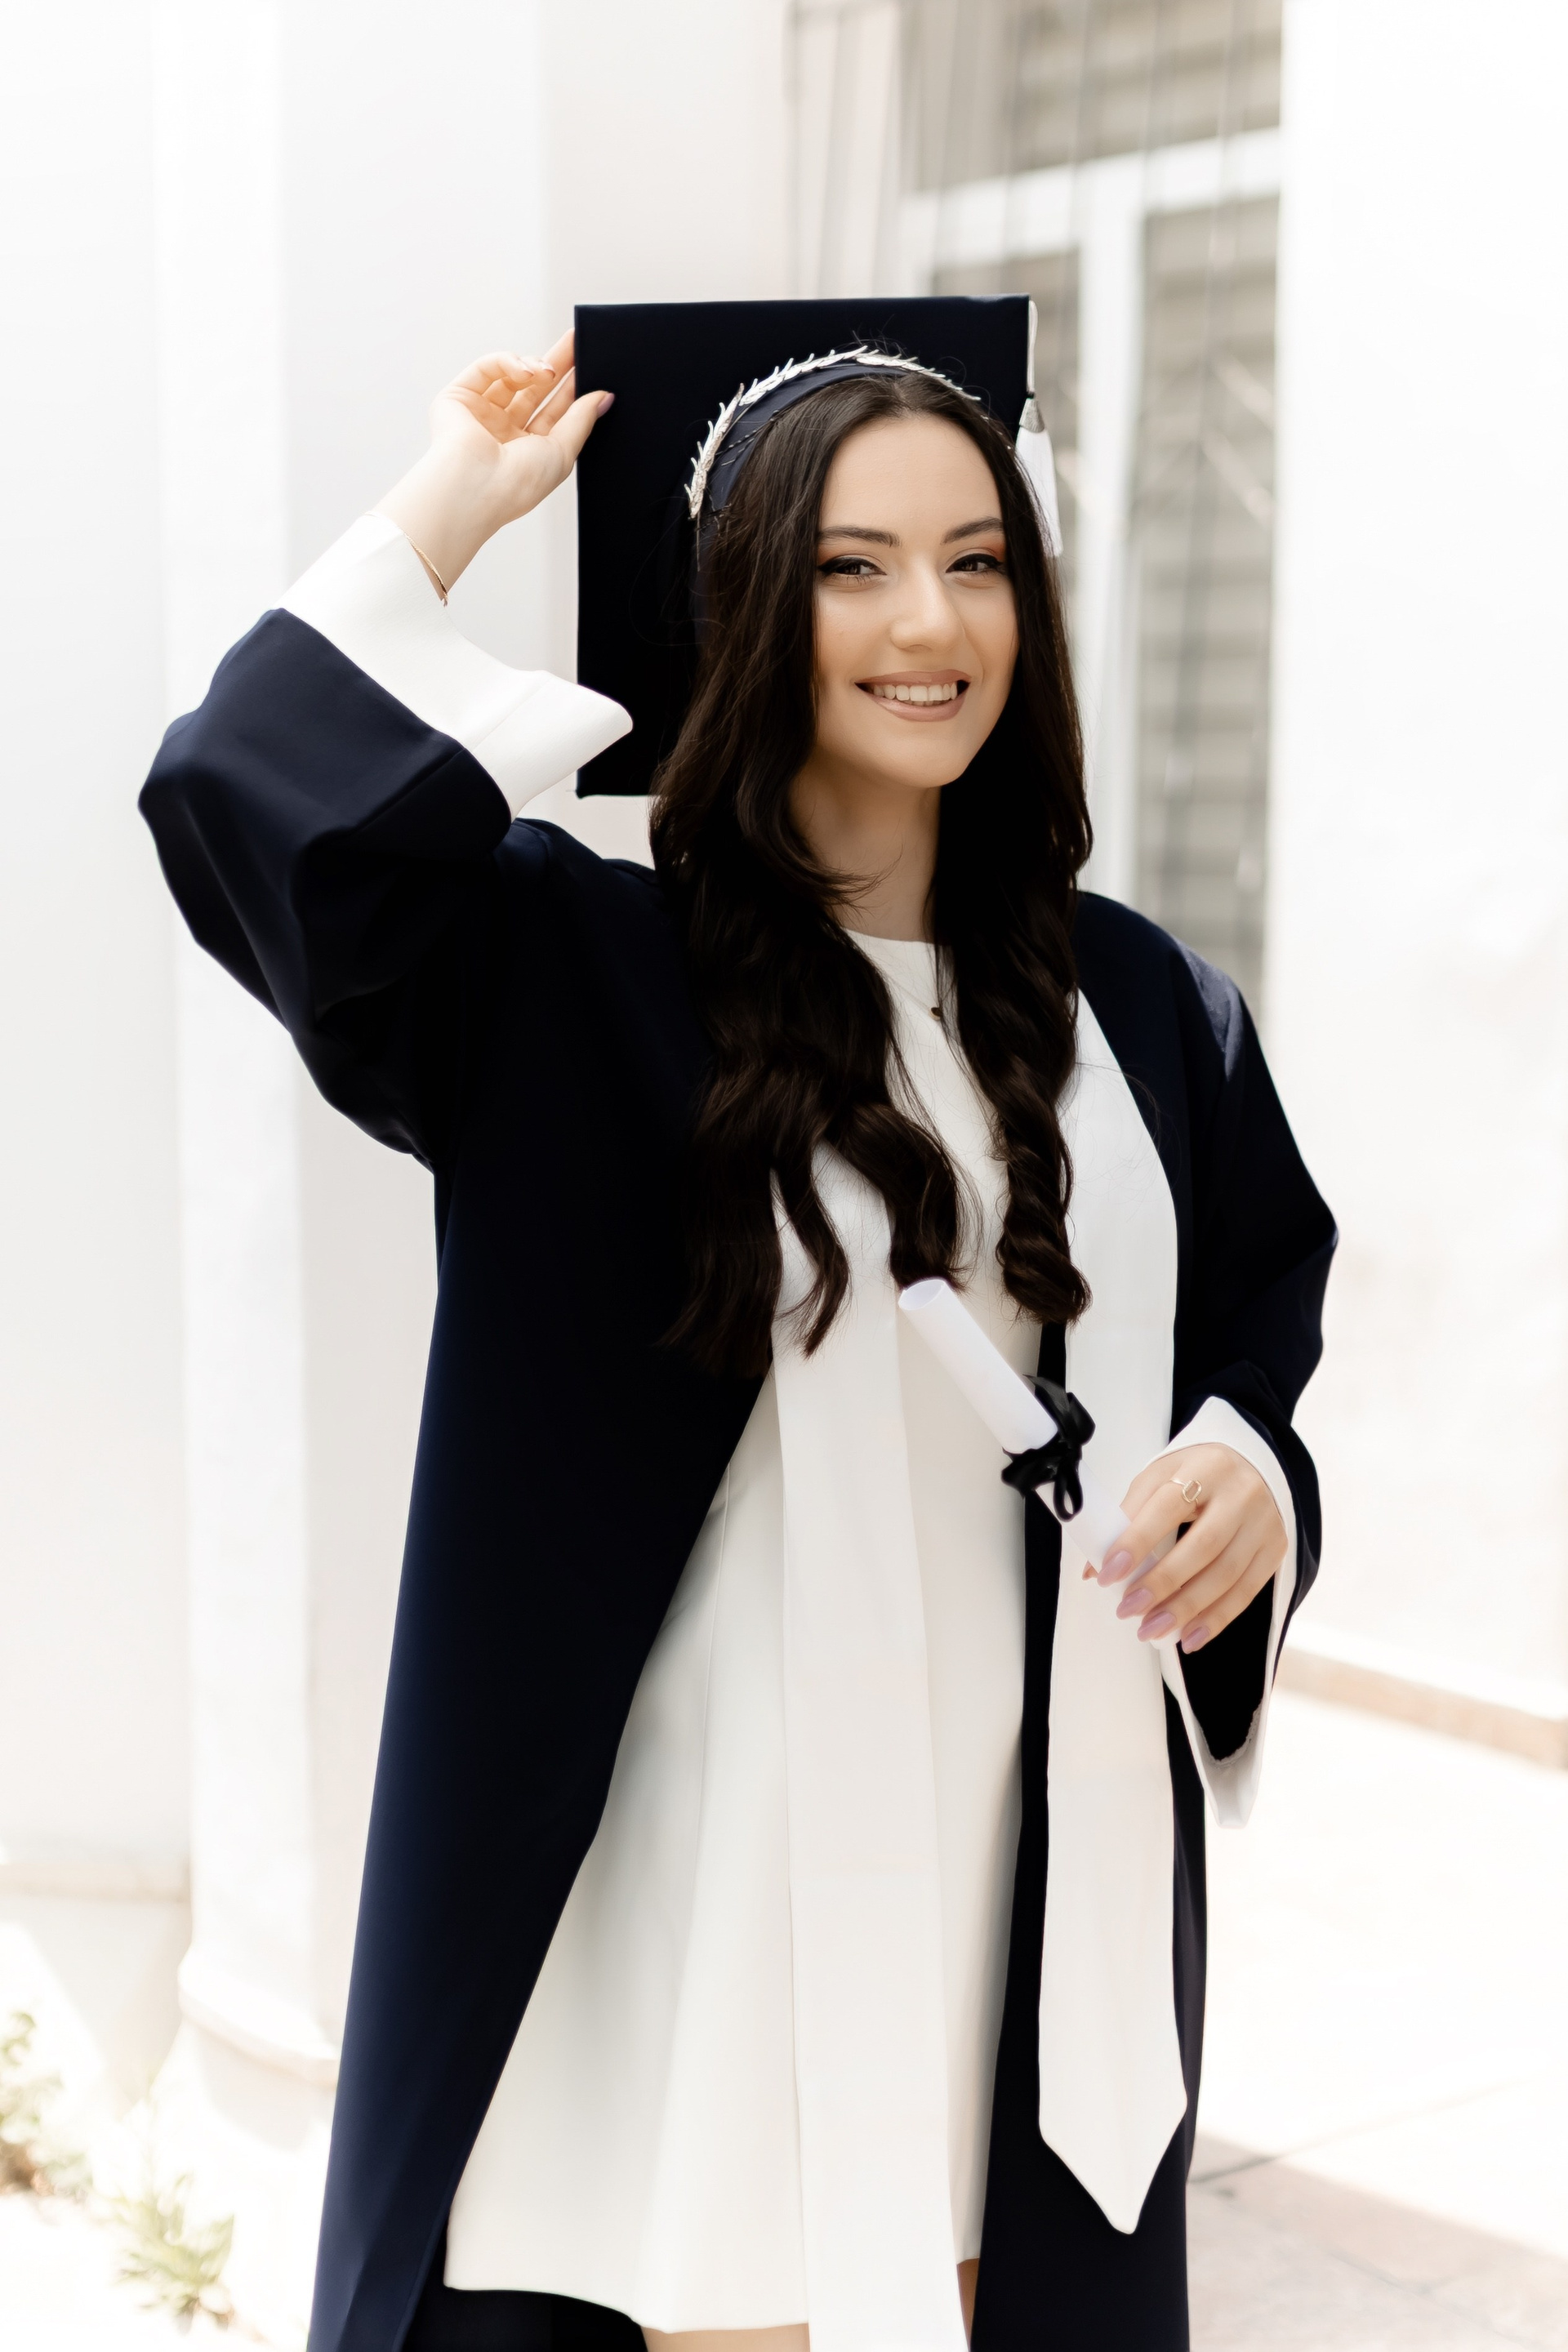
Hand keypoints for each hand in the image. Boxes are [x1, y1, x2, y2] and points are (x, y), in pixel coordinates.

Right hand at [373, 327, 610, 594]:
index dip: (572, 389)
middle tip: (576, 342)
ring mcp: (479, 415)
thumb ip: (582, 420)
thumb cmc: (517, 483)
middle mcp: (502, 433)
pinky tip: (525, 371)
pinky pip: (486, 368)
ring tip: (548, 372)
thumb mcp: (563, 451)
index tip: (590, 365)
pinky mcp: (457, 398)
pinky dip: (507, 362)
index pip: (553, 412)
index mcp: (527, 451)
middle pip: (534, 389)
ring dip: (534, 367)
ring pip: (511, 375)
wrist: (476, 487)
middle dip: (556, 364)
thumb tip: (605, 397)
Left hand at [1089, 1443, 1286, 1653]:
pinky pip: (1246, 1592)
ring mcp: (1263, 1523)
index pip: (1168, 1507)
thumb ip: (1128, 1517)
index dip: (1136, 1542)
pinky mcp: (1274, 1549)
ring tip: (1152, 1630)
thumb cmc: (1196, 1476)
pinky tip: (1190, 1636)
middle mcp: (1240, 1493)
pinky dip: (1216, 1619)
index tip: (1107, 1574)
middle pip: (1202, 1546)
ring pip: (1226, 1575)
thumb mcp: (1161, 1479)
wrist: (1249, 1467)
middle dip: (1162, 1584)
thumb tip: (1095, 1569)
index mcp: (1204, 1468)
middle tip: (1129, 1610)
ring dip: (1185, 1610)